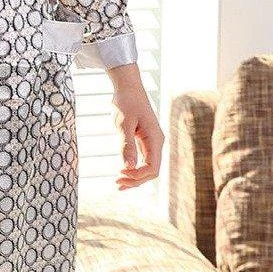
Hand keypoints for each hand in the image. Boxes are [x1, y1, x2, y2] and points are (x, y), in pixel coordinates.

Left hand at [105, 64, 163, 188]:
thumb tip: (128, 168)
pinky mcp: (145, 141)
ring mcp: (152, 143)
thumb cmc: (126, 103)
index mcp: (155, 139)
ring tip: (117, 184)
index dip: (137, 176)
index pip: (152, 168)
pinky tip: (121, 174)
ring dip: (134, 178)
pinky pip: (142, 160)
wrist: (129, 87)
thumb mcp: (124, 124)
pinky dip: (133, 169)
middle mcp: (156, 143)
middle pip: (151, 171)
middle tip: (116, 183)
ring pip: (147, 168)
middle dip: (135, 180)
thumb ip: (127, 146)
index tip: (120, 173)